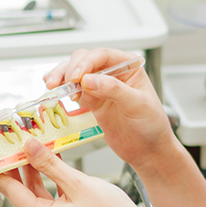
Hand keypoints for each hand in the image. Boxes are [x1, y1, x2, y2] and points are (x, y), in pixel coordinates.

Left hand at [0, 139, 152, 206]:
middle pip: (20, 192)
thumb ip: (51, 165)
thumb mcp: (78, 183)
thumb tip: (29, 147)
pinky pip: (47, 195)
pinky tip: (47, 161)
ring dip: (31, 171)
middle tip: (8, 145)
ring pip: (34, 192)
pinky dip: (45, 179)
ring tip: (27, 147)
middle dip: (14, 167)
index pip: (11, 192)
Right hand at [45, 48, 181, 172]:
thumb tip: (89, 79)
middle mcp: (113, 73)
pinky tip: (54, 91)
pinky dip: (61, 90)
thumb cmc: (152, 125)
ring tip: (52, 86)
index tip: (77, 76)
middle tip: (62, 84)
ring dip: (61, 77)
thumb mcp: (138, 105)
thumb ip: (114, 90)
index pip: (103, 55)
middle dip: (70, 69)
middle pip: (84, 60)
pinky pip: (72, 91)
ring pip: (74, 74)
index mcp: (129, 66)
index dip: (86, 62)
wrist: (148, 150)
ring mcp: (100, 87)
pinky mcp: (92, 102)